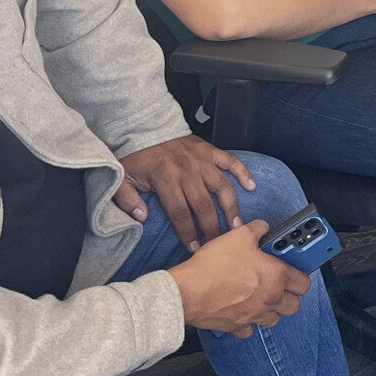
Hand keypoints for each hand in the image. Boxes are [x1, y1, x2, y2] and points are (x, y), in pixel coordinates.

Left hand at [115, 134, 256, 251]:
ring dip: (231, 206)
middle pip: (203, 204)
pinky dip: (243, 172)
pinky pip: (231, 161)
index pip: (180, 212)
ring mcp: (202, 159)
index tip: (194, 247)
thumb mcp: (123, 178)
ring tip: (237, 225)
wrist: (146, 127)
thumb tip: (142, 217)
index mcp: (165, 178)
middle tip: (219, 244)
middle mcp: (187, 170)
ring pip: (222, 186)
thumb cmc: (136, 157)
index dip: (188, 232)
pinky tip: (252, 186)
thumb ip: (128, 199)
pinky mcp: (210, 150)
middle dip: (212, 227)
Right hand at [167, 221, 308, 337]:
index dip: (300, 274)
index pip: (304, 282)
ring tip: (261, 297)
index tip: (294, 269)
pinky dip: (249, 322)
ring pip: (275, 319)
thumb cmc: (214, 265)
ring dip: (271, 310)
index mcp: (276, 277)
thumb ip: (258, 229)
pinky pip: (250, 329)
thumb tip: (263, 228)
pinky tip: (242, 310)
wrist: (187, 291)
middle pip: (294, 305)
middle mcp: (269, 299)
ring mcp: (254, 316)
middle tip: (278, 283)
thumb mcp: (239, 235)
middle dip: (290, 295)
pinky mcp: (236, 327)